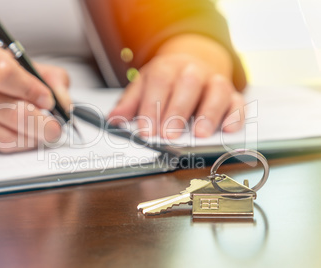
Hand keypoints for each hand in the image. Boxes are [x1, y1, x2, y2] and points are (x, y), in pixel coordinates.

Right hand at [0, 43, 69, 152]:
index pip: (4, 74)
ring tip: (42, 133)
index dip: (31, 89)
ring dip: (31, 137)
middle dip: (42, 124)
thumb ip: (50, 78)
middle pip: (11, 111)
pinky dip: (17, 144)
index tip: (48, 100)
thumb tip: (64, 103)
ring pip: (4, 134)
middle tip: (55, 128)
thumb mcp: (20, 65)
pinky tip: (24, 137)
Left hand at [108, 53, 244, 139]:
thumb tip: (114, 120)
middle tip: (168, 135)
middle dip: (177, 111)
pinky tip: (228, 129)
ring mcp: (214, 81)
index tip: (146, 130)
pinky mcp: (231, 94)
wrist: (191, 63)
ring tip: (200, 134)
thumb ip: (129, 103)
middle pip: (187, 85)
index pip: (159, 83)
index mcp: (167, 67)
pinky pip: (238, 102)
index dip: (151, 107)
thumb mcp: (143, 86)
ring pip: (216, 90)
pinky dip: (235, 116)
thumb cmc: (165, 80)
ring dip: (209, 113)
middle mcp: (193, 71)